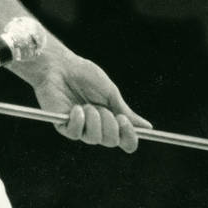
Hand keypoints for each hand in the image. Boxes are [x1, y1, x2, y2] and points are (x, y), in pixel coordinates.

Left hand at [30, 40, 151, 153]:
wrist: (60, 66)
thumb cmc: (84, 75)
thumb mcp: (110, 92)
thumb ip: (125, 111)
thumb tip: (147, 127)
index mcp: (110, 119)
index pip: (125, 140)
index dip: (129, 137)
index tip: (124, 121)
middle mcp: (96, 127)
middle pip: (112, 141)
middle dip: (110, 124)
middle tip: (104, 108)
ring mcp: (80, 128)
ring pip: (94, 138)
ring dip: (94, 119)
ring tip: (86, 104)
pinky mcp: (63, 126)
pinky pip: (76, 133)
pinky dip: (79, 120)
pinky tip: (75, 108)